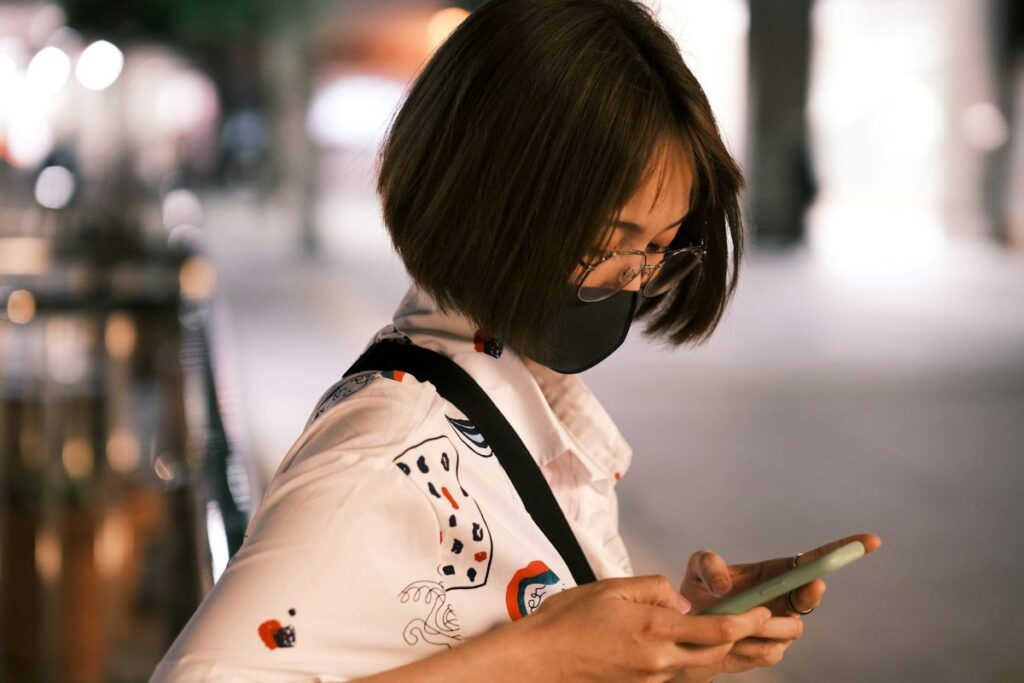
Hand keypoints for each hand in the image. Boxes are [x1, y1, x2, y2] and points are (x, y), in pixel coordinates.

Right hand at [523, 574, 772, 682]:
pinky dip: (693, 664)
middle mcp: (660, 661)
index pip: (718, 630)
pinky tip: (690, 651)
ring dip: (718, 653)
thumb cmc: (567, 621)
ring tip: (729, 635)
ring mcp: (651, 680)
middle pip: (717, 654)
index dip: (748, 622)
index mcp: (655, 629)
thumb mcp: (611, 589)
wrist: (538, 662)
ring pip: (701, 669)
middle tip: (755, 622)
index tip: (766, 611)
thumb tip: (682, 601)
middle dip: (741, 639)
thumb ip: (653, 590)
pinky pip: (679, 677)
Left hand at [677, 533, 882, 673]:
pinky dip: (746, 645)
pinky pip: (767, 651)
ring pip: (789, 629)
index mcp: (776, 573)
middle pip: (811, 597)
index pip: (813, 561)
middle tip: (805, 588)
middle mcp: (784, 600)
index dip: (841, 551)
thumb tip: (723, 586)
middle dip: (809, 593)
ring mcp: (780, 627)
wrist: (686, 632)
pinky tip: (727, 639)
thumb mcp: (697, 567)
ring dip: (764, 624)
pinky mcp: (769, 652)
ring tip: (732, 619)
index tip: (869, 541)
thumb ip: (709, 565)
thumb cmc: (698, 594)